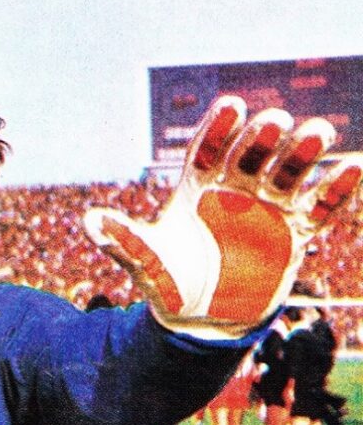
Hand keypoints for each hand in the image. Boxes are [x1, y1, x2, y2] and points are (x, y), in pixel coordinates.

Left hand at [84, 96, 361, 338]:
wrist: (202, 319)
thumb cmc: (170, 282)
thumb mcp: (146, 262)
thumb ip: (124, 241)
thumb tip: (88, 220)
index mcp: (196, 189)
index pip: (208, 151)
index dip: (219, 129)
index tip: (231, 105)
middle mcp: (234, 191)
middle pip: (251, 156)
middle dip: (262, 138)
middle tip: (273, 120)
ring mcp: (267, 209)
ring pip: (288, 173)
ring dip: (302, 153)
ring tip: (318, 132)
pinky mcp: (295, 233)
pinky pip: (319, 207)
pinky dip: (335, 189)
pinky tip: (352, 167)